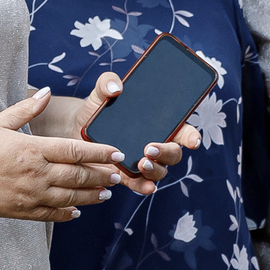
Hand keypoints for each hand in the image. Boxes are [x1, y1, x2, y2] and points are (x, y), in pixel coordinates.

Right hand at [0, 88, 135, 222]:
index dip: (99, 152)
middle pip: (78, 175)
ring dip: (90, 196)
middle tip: (118, 176)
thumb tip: (46, 92)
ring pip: (69, 197)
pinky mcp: (21, 211)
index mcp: (33, 148)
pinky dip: (66, 214)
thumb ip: (26, 109)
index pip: (75, 150)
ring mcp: (30, 194)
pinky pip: (50, 214)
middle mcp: (36, 173)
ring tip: (104, 194)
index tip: (115, 154)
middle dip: (101, 175)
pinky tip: (76, 212)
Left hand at [41, 71, 202, 191]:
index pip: (182, 130)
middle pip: (173, 153)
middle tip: (150, 148)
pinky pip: (141, 185)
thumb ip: (107, 82)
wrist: (77, 127)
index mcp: (159, 124)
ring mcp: (144, 162)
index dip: (191, 136)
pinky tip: (145, 187)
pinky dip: (144, 187)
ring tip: (143, 163)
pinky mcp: (127, 176)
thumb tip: (115, 87)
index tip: (193, 140)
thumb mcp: (100, 92)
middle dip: (166, 152)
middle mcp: (156, 144)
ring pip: (160, 171)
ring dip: (155, 170)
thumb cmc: (98, 108)